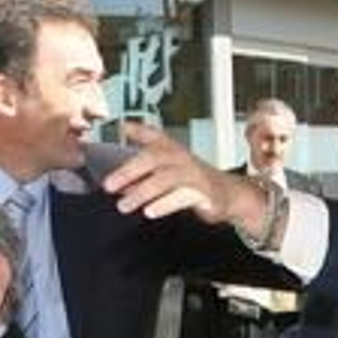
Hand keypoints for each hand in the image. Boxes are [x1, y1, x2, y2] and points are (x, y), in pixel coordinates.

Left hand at [102, 123, 270, 233]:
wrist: (229, 195)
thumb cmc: (194, 182)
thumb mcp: (168, 172)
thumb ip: (142, 174)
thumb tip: (116, 181)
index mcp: (173, 151)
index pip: (154, 136)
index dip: (139, 130)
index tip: (122, 127)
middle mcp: (182, 158)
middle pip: (153, 158)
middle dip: (128, 171)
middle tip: (109, 185)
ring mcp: (193, 174)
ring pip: (164, 179)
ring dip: (141, 192)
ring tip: (124, 205)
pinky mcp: (203, 192)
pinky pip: (182, 196)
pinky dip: (165, 203)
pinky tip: (150, 210)